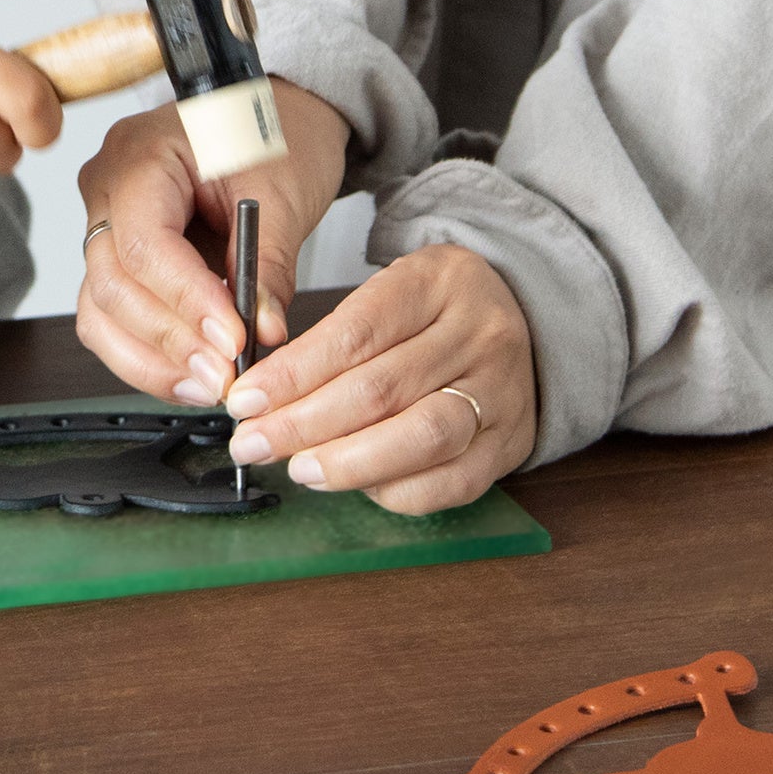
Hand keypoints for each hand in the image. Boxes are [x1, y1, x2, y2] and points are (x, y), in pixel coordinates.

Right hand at [71, 78, 347, 406]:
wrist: (274, 121)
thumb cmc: (274, 136)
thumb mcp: (284, 194)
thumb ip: (267, 266)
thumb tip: (263, 333)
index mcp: (141, 154)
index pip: (144, 243)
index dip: (186, 301)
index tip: (233, 340)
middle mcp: (107, 189)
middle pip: (112, 284)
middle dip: (170, 340)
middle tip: (225, 374)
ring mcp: (106, 225)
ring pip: (100, 312)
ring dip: (154, 359)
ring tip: (210, 384)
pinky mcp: (120, 259)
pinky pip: (113, 318)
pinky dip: (150, 354)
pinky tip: (191, 375)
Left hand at [220, 241, 536, 514]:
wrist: (526, 320)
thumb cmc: (436, 311)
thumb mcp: (389, 292)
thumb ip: (330, 337)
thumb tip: (261, 396)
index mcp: (439, 282)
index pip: (356, 333)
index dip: (294, 373)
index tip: (246, 399)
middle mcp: (478, 335)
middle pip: (382, 389)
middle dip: (304, 424)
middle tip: (253, 443)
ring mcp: (502, 392)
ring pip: (422, 436)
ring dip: (348, 462)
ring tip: (298, 469)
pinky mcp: (510, 444)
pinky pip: (452, 482)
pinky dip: (395, 491)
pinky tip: (356, 485)